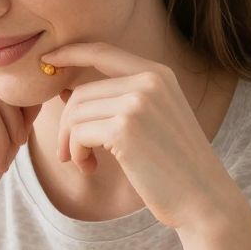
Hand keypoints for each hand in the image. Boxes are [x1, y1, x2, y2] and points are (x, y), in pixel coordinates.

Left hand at [36, 41, 245, 231]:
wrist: (204, 198)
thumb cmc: (175, 166)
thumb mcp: (152, 120)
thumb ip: (118, 100)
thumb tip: (66, 91)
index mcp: (158, 74)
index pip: (102, 51)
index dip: (69, 53)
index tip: (46, 62)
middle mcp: (149, 81)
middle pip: (82, 92)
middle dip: (66, 125)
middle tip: (69, 154)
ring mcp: (137, 102)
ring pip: (75, 113)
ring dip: (70, 143)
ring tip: (83, 163)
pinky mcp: (125, 128)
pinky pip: (77, 133)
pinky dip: (75, 153)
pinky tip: (89, 168)